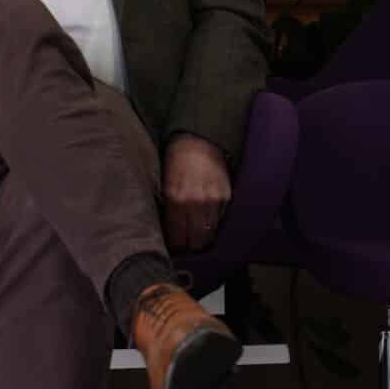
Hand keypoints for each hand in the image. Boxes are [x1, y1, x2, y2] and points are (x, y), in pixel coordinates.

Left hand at [162, 135, 231, 253]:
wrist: (198, 139)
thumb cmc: (175, 160)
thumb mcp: (163, 182)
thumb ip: (166, 206)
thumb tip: (167, 231)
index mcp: (174, 198)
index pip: (176, 236)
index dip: (175, 246)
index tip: (173, 249)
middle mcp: (194, 201)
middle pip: (194, 240)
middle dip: (189, 247)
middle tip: (184, 248)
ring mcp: (212, 199)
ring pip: (209, 234)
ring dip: (202, 240)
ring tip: (195, 240)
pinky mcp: (225, 196)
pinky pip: (219, 220)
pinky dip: (213, 225)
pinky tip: (206, 224)